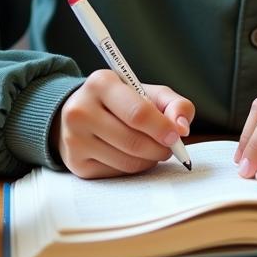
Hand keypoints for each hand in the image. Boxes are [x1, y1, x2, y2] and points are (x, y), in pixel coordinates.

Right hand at [53, 70, 194, 178]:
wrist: (81, 112)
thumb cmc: (122, 101)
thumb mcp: (148, 91)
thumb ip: (174, 104)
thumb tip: (182, 128)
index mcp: (101, 83)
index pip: (138, 113)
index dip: (161, 128)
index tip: (176, 136)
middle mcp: (81, 110)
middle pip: (133, 141)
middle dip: (159, 148)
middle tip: (170, 147)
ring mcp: (74, 139)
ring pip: (126, 161)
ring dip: (149, 160)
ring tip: (152, 149)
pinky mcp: (76, 163)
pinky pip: (116, 173)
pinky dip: (132, 168)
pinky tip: (132, 155)